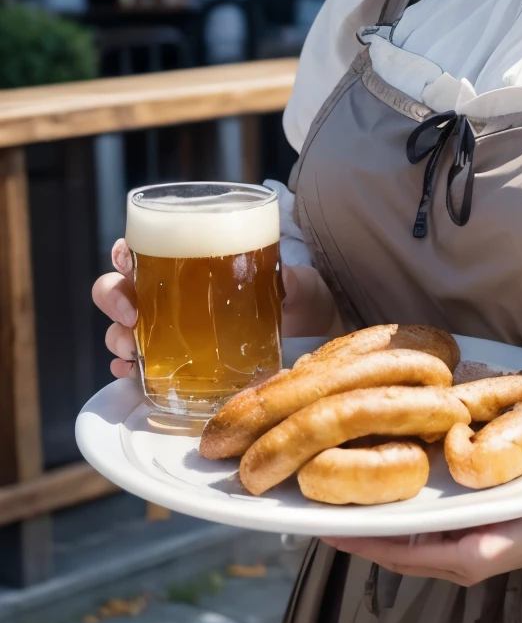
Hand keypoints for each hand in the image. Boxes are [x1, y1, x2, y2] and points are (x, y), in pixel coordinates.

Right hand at [92, 245, 340, 376]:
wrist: (307, 328)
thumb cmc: (291, 293)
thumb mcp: (292, 282)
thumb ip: (286, 278)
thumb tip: (282, 277)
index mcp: (189, 261)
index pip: (142, 249)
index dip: (123, 253)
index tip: (127, 260)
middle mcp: (170, 293)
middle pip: (118, 288)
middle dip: (112, 298)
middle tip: (132, 315)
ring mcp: (168, 328)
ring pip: (122, 327)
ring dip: (117, 337)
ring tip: (131, 350)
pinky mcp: (175, 360)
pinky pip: (139, 365)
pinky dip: (128, 369)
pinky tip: (130, 373)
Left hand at [320, 496, 521, 585]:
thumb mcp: (516, 518)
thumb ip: (481, 531)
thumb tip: (445, 527)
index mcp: (463, 557)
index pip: (399, 553)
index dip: (364, 542)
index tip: (331, 530)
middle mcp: (454, 562)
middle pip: (394, 554)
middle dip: (360, 538)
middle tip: (322, 517)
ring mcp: (457, 556)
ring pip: (403, 549)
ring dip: (373, 534)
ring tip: (342, 510)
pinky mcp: (462, 543)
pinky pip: (419, 541)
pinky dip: (396, 528)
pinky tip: (384, 507)